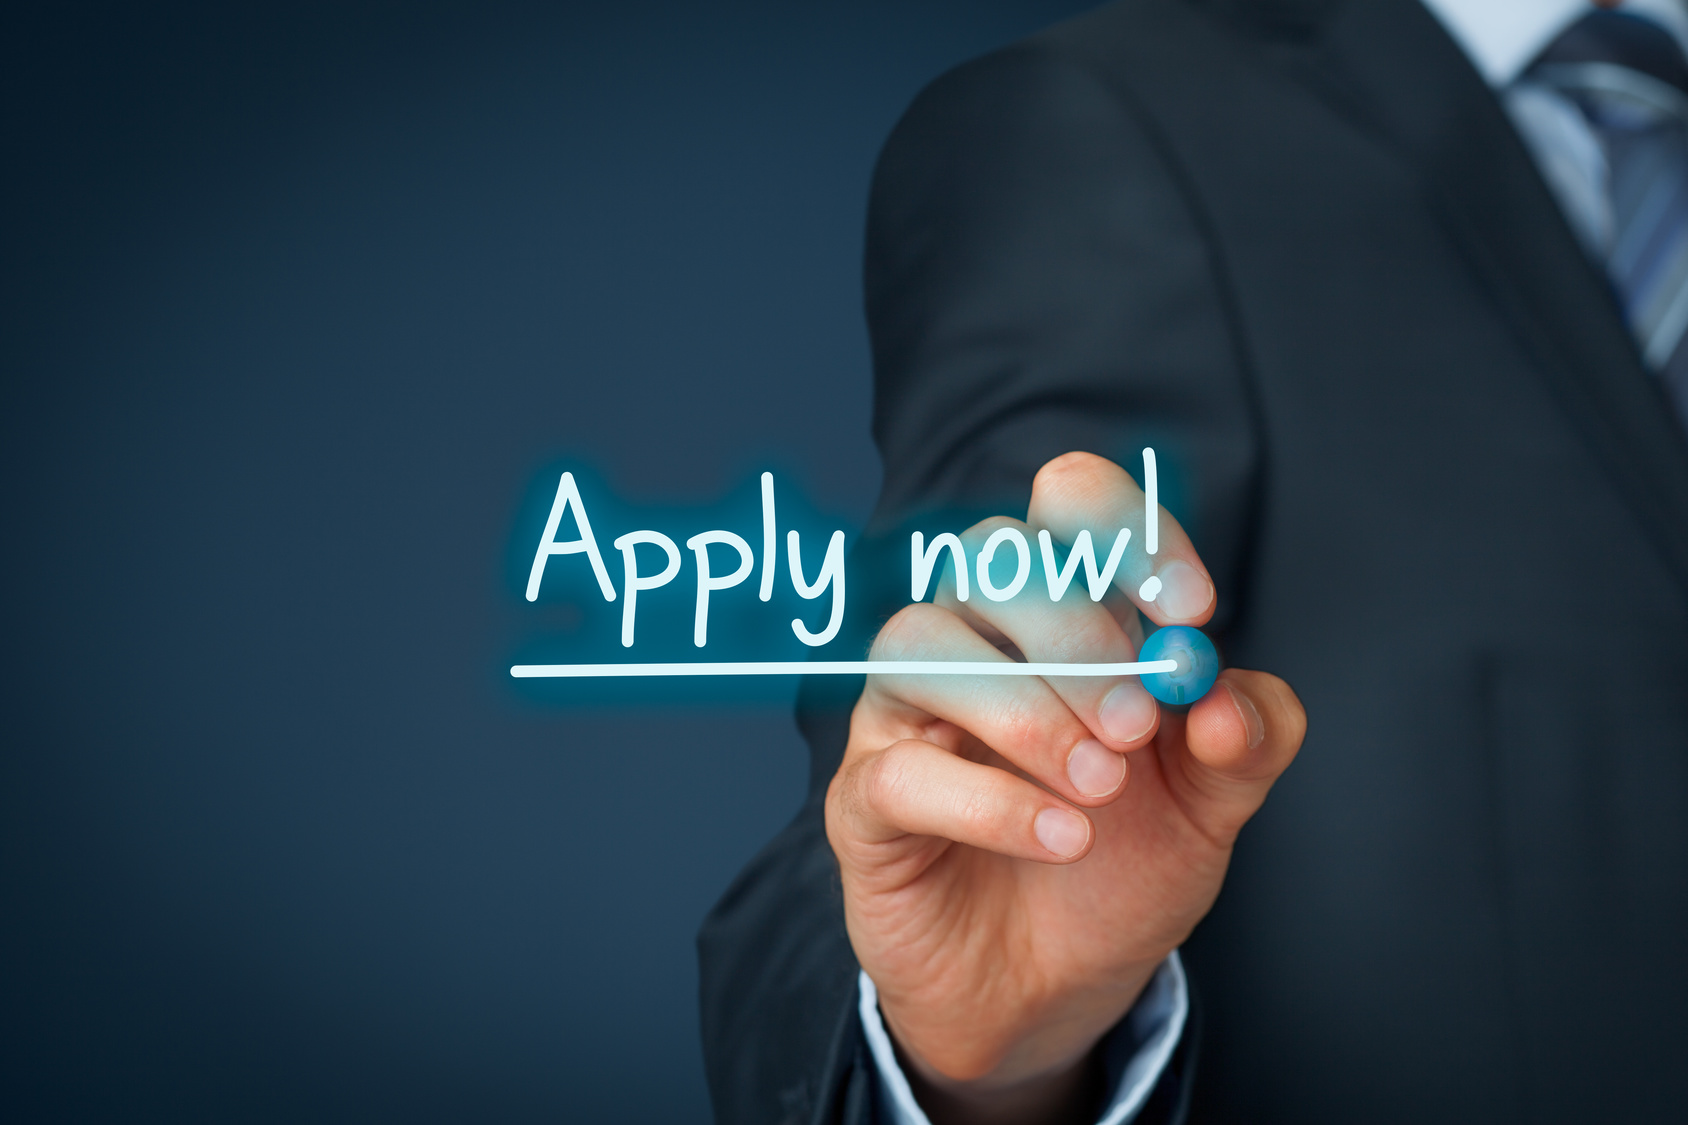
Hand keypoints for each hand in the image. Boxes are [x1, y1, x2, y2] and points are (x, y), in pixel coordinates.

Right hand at [826, 452, 1305, 1124]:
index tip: (1190, 610)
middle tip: (1133, 726)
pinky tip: (1060, 839)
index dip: (1128, 534)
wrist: (1052, 989)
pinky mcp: (864, 801)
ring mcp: (905, 715)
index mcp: (1058, 610)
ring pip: (921, 644)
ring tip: (1096, 788)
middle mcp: (973, 639)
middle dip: (1075, 634)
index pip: (1067, 505)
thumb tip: (1221, 697)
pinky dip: (987, 802)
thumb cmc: (1120, 864)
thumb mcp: (1213, 802)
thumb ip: (1246, 737)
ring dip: (1021, 710)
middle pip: (991, 557)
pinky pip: (897, 771)